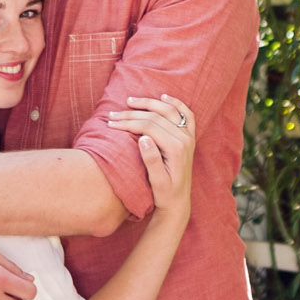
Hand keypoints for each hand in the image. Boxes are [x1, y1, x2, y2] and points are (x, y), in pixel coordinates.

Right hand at [106, 94, 195, 219]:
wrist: (178, 202)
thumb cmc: (164, 194)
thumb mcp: (156, 181)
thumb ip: (152, 160)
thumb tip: (143, 138)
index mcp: (176, 148)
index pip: (148, 127)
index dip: (128, 123)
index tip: (110, 124)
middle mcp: (185, 139)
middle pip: (156, 117)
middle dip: (132, 113)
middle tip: (112, 114)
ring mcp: (189, 137)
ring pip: (169, 111)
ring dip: (148, 103)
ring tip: (129, 101)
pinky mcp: (189, 137)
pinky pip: (186, 114)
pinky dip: (175, 103)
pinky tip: (163, 96)